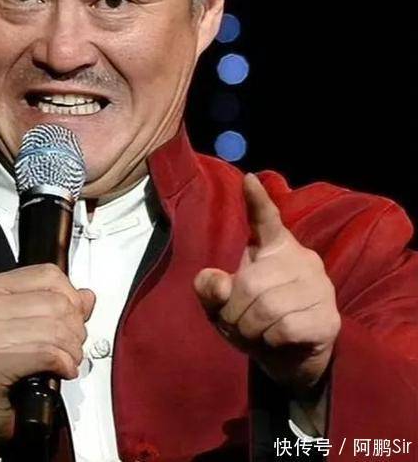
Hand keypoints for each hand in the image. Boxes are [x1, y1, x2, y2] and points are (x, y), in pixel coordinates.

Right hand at [0, 263, 94, 441]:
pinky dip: (64, 364)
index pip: (49, 275)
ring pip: (56, 328)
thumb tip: (85, 297)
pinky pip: (48, 353)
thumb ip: (55, 304)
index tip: (72, 317)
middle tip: (72, 345)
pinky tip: (60, 370)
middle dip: (75, 329)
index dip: (72, 298)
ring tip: (67, 359)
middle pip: (57, 303)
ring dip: (72, 350)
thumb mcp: (25, 325)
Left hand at [194, 173, 340, 394]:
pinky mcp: (328, 318)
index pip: (266, 219)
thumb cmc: (253, 320)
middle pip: (252, 283)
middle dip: (233, 311)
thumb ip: (210, 289)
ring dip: (249, 328)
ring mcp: (320, 287)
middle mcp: (301, 259)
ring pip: (268, 307)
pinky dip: (269, 340)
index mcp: (273, 247)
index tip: (248, 179)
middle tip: (236, 323)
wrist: (288, 360)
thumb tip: (220, 283)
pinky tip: (275, 340)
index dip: (257, 200)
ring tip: (254, 332)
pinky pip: (285, 328)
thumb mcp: (221, 304)